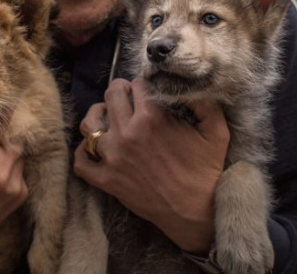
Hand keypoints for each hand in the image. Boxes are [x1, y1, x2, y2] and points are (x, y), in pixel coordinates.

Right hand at [0, 121, 27, 244]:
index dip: (3, 112)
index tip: (8, 101)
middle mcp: (0, 171)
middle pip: (11, 140)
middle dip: (3, 140)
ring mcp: (12, 183)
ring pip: (17, 155)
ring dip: (7, 156)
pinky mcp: (19, 194)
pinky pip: (20, 173)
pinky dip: (11, 172)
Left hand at [73, 78, 229, 252]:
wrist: (195, 211)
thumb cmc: (206, 170)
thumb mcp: (216, 130)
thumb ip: (205, 102)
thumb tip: (190, 84)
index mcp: (152, 117)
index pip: (137, 84)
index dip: (144, 85)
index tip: (148, 92)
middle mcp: (127, 133)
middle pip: (111, 95)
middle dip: (120, 91)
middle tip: (128, 98)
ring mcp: (113, 157)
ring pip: (89, 124)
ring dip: (98, 115)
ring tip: (108, 116)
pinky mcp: (106, 180)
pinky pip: (81, 161)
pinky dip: (83, 152)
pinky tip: (95, 147)